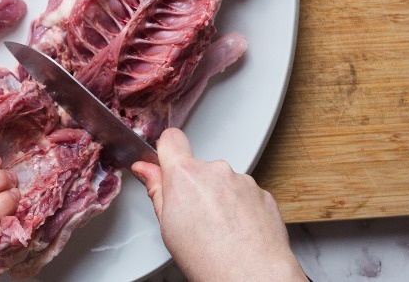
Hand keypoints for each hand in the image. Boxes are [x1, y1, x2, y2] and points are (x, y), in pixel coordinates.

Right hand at [132, 128, 306, 281]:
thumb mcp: (167, 225)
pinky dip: (241, 208)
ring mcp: (242, 180)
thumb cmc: (208, 257)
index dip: (167, 151)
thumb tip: (145, 169)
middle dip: (196, 187)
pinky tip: (237, 231)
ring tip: (219, 230)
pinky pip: (246, 194)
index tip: (167, 164)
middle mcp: (216, 170)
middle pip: (199, 168)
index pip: (171, 140)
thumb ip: (157, 189)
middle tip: (195, 218)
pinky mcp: (262, 193)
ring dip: (221, 198)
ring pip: (224, 182)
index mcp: (186, 174)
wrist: (250, 274)